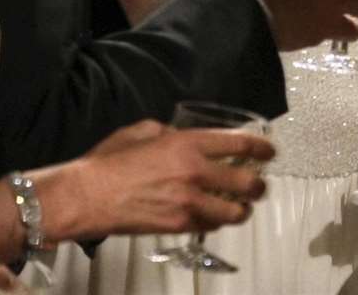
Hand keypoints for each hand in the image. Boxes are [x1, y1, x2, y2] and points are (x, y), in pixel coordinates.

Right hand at [34, 119, 274, 243]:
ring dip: (242, 209)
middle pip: (247, 183)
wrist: (87, 196)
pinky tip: (212, 216)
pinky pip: (210, 226)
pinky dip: (216, 221)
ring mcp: (189, 203)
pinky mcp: (179, 226)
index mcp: (187, 144)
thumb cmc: (110, 160)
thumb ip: (171, 134)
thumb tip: (183, 138)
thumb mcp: (143, 131)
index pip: (239, 145)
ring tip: (240, 207)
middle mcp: (195, 173)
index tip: (270, 151)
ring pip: (234, 212)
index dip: (261, 148)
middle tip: (259, 186)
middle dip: (259, 186)